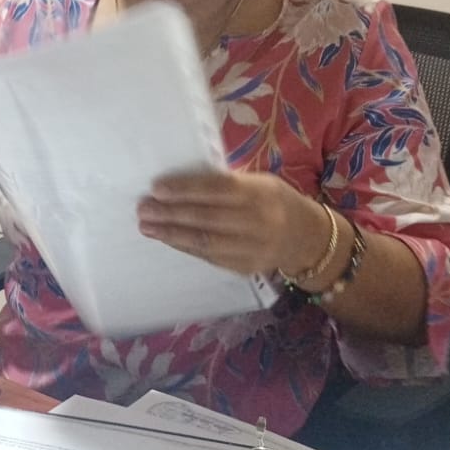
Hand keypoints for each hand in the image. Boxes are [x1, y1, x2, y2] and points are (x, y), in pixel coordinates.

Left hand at [137, 171, 322, 274]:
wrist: (306, 238)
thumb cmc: (274, 201)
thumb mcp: (260, 182)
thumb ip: (229, 183)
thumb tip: (183, 183)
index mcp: (261, 193)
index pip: (218, 189)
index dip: (186, 189)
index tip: (157, 188)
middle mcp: (258, 222)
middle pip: (207, 218)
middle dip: (171, 213)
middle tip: (144, 209)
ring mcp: (252, 248)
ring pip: (205, 242)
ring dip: (171, 234)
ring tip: (147, 227)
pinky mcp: (245, 267)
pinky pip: (209, 257)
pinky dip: (185, 247)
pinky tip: (167, 238)